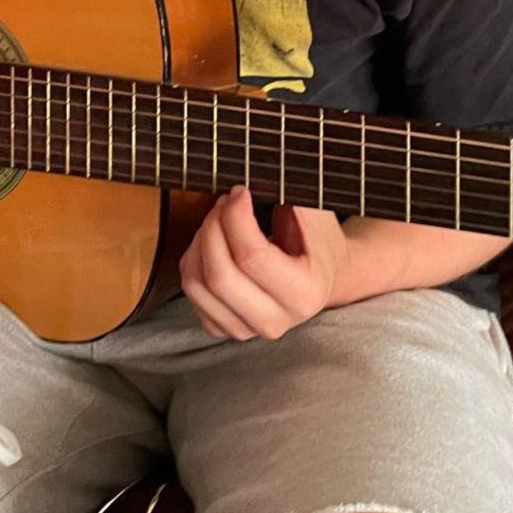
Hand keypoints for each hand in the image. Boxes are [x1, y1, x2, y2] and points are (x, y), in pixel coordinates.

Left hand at [180, 185, 347, 340]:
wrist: (322, 278)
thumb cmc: (319, 241)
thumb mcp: (318, 215)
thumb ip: (292, 197)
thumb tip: (252, 182)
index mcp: (305, 294)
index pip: (252, 257)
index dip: (236, 217)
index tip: (240, 191)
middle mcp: (276, 321)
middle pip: (219, 275)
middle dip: (214, 227)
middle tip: (225, 201)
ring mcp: (247, 330)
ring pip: (196, 284)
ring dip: (200, 240)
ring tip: (219, 217)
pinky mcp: (223, 329)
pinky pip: (190, 292)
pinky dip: (194, 259)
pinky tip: (213, 242)